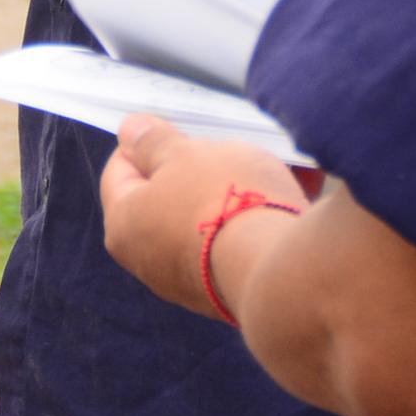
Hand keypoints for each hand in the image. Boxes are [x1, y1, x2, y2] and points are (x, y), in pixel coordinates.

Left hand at [99, 116, 314, 317]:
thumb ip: (154, 141)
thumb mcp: (185, 153)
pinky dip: (261, 215)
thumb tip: (129, 131)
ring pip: (211, 217)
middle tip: (225, 143)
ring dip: (239, 188)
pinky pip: (242, 241)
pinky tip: (296, 188)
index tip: (176, 125)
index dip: (144, 142)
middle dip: (200, 165)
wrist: (282, 272)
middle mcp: (152, 261)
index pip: (119, 171)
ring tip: (272, 162)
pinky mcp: (234, 290)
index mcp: (125, 225)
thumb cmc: (224, 202)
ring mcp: (194, 281)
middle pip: (169, 196)